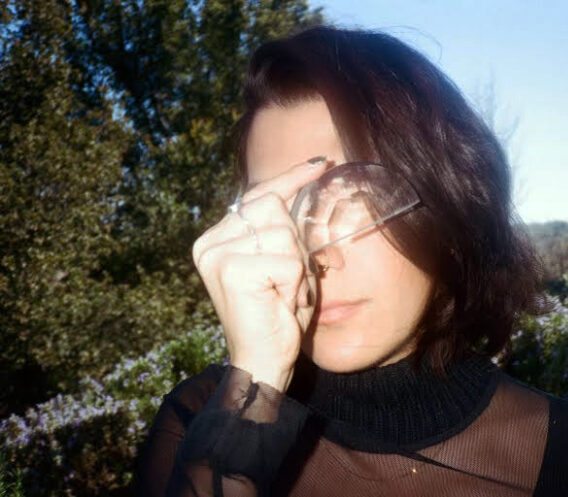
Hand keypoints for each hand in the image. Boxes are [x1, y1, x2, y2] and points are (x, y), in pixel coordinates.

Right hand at [192, 157, 332, 390]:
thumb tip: (311, 177)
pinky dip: (296, 284)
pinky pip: (288, 262)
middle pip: (276, 208)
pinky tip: (281, 303)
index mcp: (217, 237)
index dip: (292, 177)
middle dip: (296, 244)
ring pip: (284, 233)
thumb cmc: (276, 314)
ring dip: (297, 267)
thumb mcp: (283, 262)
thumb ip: (283, 228)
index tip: (322, 163)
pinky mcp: (232, 271)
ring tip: (283, 293)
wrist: (262, 362)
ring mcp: (217, 255)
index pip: (259, 194)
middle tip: (287, 281)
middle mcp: (210, 242)